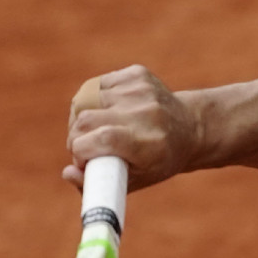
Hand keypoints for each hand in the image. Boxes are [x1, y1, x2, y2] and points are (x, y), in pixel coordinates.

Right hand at [64, 64, 206, 188]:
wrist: (191, 128)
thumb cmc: (158, 161)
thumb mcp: (134, 181)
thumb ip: (99, 183)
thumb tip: (67, 173)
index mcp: (150, 143)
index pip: (102, 138)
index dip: (80, 150)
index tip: (81, 161)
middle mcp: (147, 112)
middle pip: (86, 119)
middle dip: (75, 137)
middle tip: (83, 148)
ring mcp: (142, 89)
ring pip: (85, 100)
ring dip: (82, 118)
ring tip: (96, 130)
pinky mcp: (136, 73)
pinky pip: (95, 86)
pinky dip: (93, 101)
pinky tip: (108, 111)